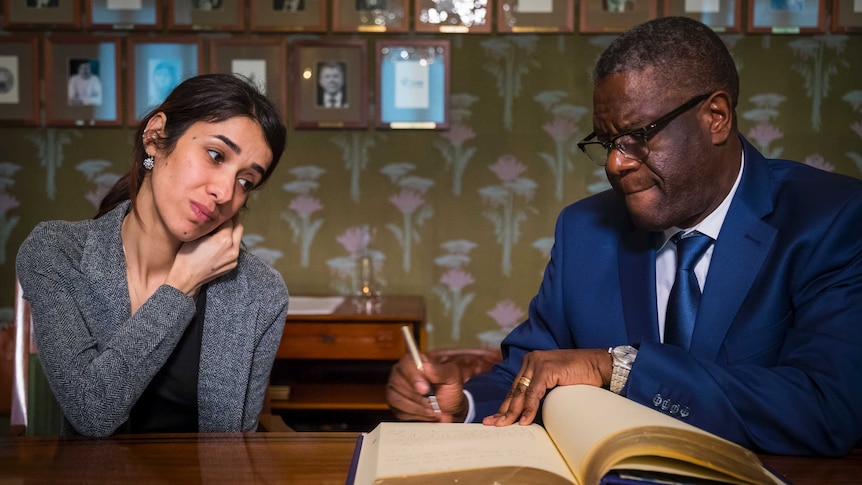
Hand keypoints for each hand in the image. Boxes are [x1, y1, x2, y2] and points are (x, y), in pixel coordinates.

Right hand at [166, 218, 243, 296]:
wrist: (186, 278)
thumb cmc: (187, 256)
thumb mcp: (197, 236)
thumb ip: (210, 225)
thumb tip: (216, 216)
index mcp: (224, 239)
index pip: (230, 219)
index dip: (224, 214)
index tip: (221, 210)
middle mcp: (233, 249)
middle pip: (239, 227)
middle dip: (232, 221)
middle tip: (224, 217)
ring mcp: (234, 258)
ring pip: (238, 238)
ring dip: (232, 232)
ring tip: (220, 230)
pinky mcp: (233, 264)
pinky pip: (235, 249)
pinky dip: (230, 243)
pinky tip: (219, 244)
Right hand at [386, 354, 467, 422]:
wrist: (449, 403)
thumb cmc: (449, 387)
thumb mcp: (452, 376)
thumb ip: (441, 371)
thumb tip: (427, 366)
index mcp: (414, 361)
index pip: (407, 364)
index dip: (414, 378)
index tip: (425, 390)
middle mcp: (401, 373)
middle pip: (399, 383)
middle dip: (418, 398)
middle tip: (434, 404)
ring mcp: (396, 389)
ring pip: (397, 399)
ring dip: (418, 408)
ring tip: (433, 410)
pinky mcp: (396, 405)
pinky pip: (399, 412)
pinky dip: (416, 415)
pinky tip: (427, 413)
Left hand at [482, 348, 611, 426]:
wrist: (600, 366)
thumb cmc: (581, 376)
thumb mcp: (555, 383)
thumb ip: (541, 390)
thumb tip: (528, 411)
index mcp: (531, 362)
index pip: (515, 387)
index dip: (506, 404)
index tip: (496, 419)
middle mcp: (531, 360)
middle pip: (515, 390)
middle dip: (504, 409)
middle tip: (492, 424)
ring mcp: (538, 363)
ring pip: (521, 392)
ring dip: (513, 412)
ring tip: (505, 426)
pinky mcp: (547, 369)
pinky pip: (534, 393)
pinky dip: (529, 409)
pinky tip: (524, 421)